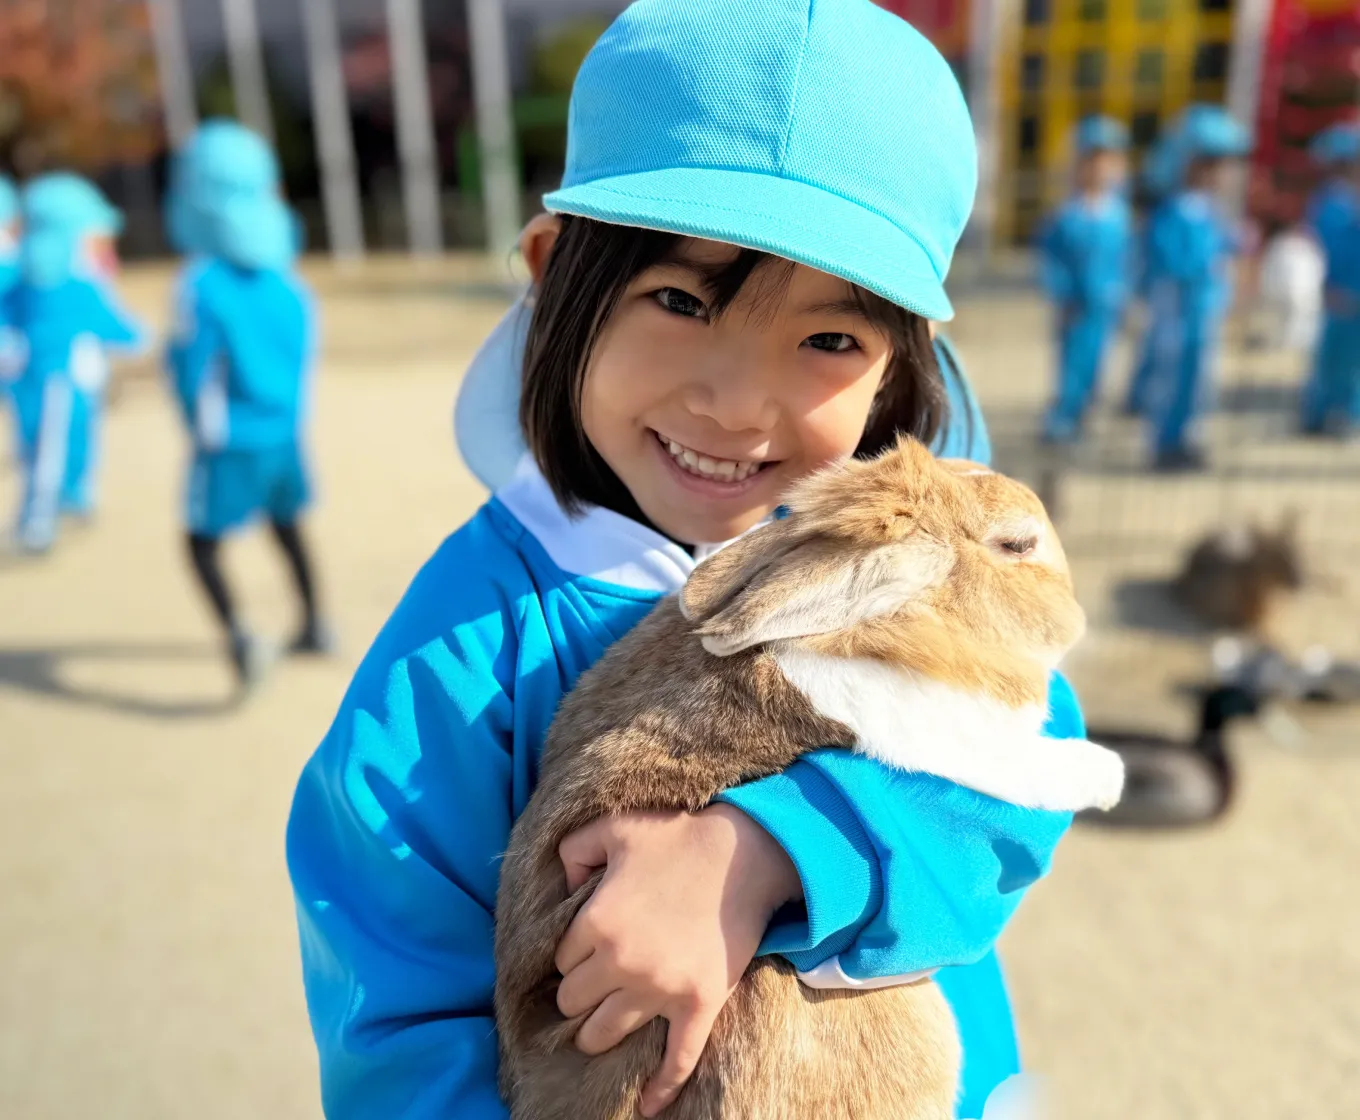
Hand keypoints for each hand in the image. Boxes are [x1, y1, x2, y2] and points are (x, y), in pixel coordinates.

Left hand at [554, 804, 801, 1116]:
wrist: (745, 853)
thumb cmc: (678, 836)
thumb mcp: (615, 827)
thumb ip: (574, 850)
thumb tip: (562, 886)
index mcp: (596, 923)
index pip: (561, 962)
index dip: (574, 955)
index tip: (588, 947)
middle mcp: (621, 963)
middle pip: (574, 1003)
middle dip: (580, 994)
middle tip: (594, 983)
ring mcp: (660, 990)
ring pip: (604, 1034)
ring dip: (597, 1033)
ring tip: (602, 1026)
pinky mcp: (698, 1005)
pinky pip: (676, 1059)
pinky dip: (660, 1089)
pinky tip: (647, 1107)